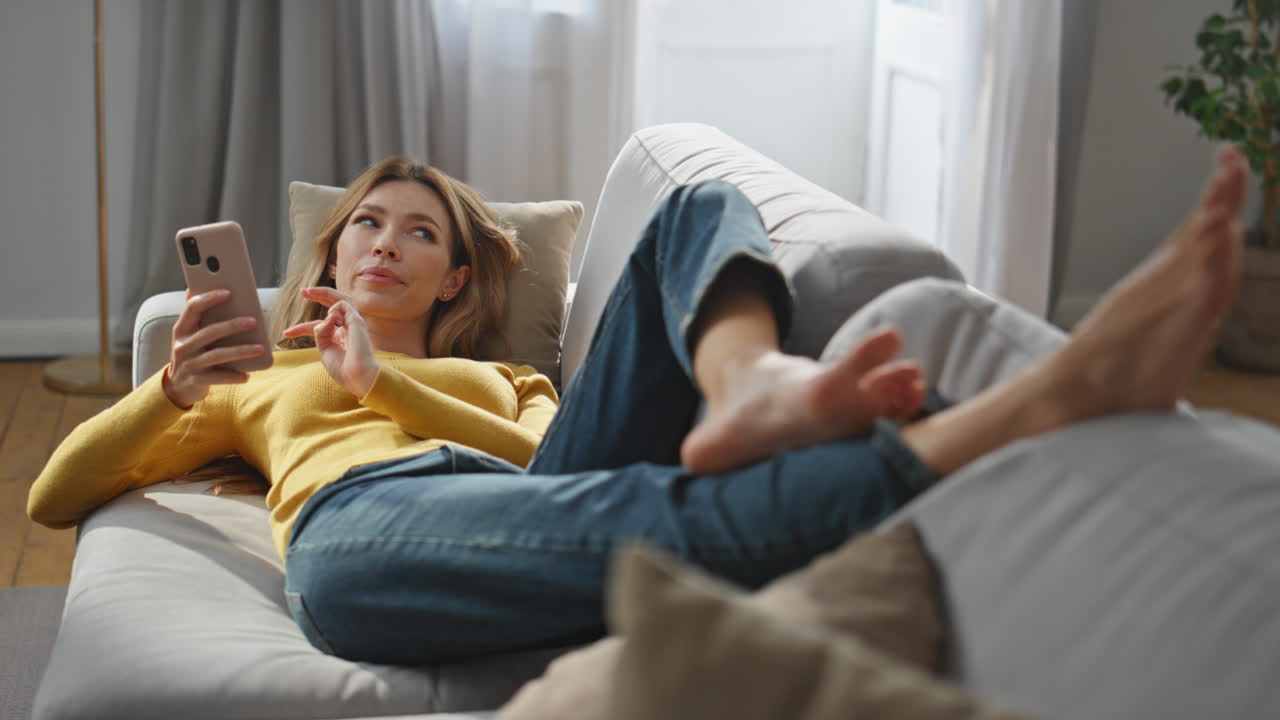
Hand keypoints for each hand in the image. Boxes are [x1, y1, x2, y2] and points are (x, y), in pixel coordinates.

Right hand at [164, 288, 265, 408]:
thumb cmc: (192, 353)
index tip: (228, 292)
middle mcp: (182, 345)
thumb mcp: (190, 334)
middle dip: (232, 325)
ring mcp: (189, 364)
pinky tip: (248, 375)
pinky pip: (218, 377)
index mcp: (181, 329)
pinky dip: (234, 376)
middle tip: (254, 321)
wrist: (178, 386)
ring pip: (218, 355)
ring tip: (260, 348)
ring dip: (241, 351)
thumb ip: (198, 316)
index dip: (209, 299)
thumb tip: (199, 287)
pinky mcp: (197, 380)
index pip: (192, 308)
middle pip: (209, 332)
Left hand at [282, 287, 379, 396]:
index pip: (320, 325)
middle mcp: (347, 328)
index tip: (285, 334)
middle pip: (334, 304)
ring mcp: (353, 323)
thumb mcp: (324, 350)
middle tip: (303, 292)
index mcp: (341, 337)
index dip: (302, 328)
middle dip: (318, 295)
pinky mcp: (357, 320)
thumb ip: (320, 333)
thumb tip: (322, 320)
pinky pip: (343, 304)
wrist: (357, 375)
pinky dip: (333, 308)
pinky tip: (331, 319)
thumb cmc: (343, 368)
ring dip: (324, 292)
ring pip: (342, 299)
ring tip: (308, 292)